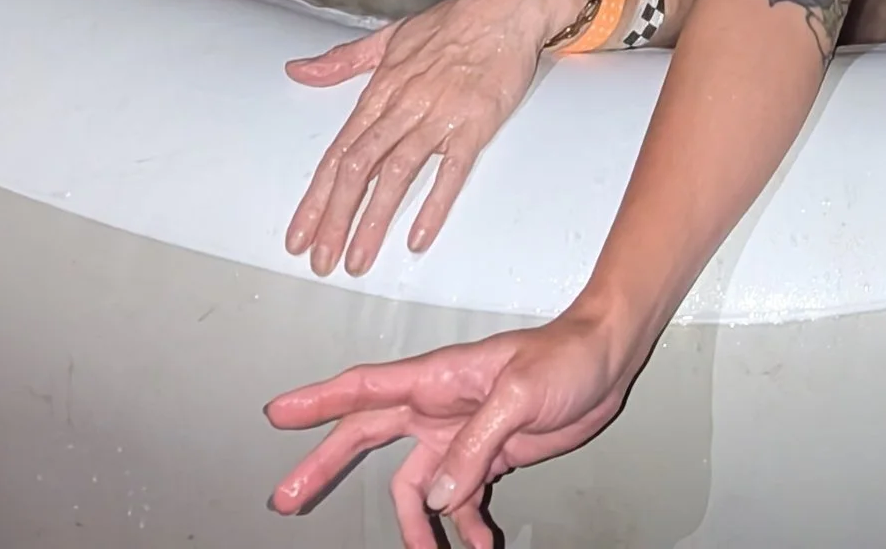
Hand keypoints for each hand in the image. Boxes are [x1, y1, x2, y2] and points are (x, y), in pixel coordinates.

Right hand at [267, 308, 641, 540]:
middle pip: (365, 438)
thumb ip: (475, 446)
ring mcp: (459, 433)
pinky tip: (477, 544)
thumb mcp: (520, 394)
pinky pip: (458, 501)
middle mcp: (438, 407)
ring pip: (413, 485)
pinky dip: (462, 527)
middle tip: (287, 498)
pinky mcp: (486, 456)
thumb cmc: (565, 355)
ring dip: (413, 524)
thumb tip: (435, 497)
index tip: (278, 414)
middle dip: (324, 466)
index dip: (318, 401)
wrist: (606, 361)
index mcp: (438, 378)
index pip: (365, 388)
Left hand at [283, 0, 582, 276]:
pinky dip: (434, 204)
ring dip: (374, 220)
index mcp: (382, 88)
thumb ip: (344, 60)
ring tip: (359, 259)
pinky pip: (451, 170)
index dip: (317, 196)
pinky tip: (418, 236)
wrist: (508, 6)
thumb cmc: (452, 22)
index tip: (300, 234)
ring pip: (398, 173)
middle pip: (360, 168)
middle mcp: (404, 104)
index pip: (340, 151)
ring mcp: (440, 115)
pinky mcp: (475, 123)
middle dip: (336, 219)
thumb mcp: (391, 37)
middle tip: (322, 261)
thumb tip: (299, 70)